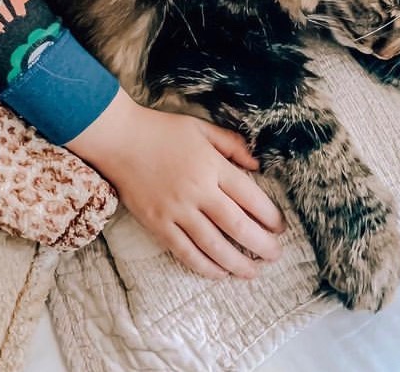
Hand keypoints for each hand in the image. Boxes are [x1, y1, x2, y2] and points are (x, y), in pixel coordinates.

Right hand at [66, 89, 285, 278]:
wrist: (119, 138)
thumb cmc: (161, 130)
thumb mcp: (201, 127)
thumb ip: (231, 144)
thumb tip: (257, 163)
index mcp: (212, 166)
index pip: (250, 197)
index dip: (269, 216)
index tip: (279, 226)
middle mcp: (197, 191)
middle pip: (237, 226)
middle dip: (261, 244)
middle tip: (275, 254)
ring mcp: (176, 210)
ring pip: (213, 245)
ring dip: (237, 263)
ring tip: (252, 272)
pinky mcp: (157, 223)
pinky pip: (185, 251)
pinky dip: (204, 266)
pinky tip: (219, 272)